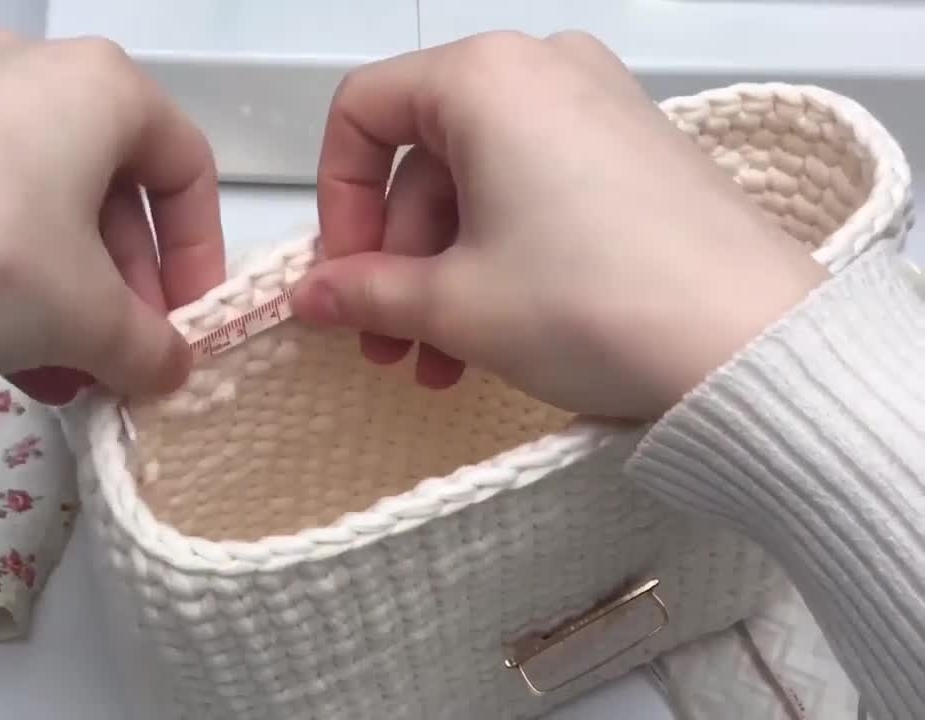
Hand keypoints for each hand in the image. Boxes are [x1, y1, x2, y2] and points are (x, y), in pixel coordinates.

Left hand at [0, 27, 223, 403]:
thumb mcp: (84, 317)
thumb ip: (146, 347)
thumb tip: (170, 370)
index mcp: (97, 86)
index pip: (185, 167)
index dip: (198, 256)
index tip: (184, 326)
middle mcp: (22, 68)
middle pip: (104, 188)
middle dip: (120, 287)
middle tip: (113, 358)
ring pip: (32, 200)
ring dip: (59, 291)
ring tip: (50, 372)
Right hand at [292, 32, 827, 418]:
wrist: (752, 345)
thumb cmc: (598, 302)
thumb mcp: (455, 303)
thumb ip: (364, 292)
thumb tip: (309, 296)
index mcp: (485, 78)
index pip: (363, 112)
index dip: (336, 200)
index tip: (341, 276)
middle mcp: (544, 71)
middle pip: (423, 159)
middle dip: (394, 260)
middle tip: (386, 341)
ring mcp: (597, 108)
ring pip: (478, 186)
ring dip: (443, 275)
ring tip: (438, 361)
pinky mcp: (634, 154)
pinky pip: (535, 193)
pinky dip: (499, 258)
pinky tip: (491, 336)